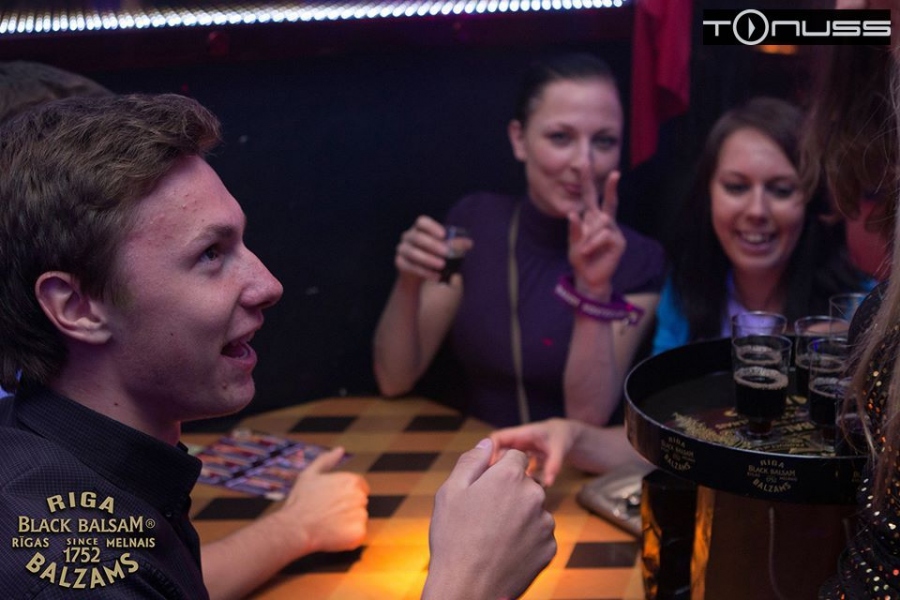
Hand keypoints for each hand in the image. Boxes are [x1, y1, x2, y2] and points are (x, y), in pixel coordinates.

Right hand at [277, 447, 368, 554]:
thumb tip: (340, 449)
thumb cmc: (300, 501)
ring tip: (328, 524)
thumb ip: (327, 460)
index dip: (345, 495)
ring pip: (359, 519)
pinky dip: (348, 537)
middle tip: (328, 513)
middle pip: (360, 503)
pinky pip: (357, 535)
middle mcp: (360, 497)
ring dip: (348, 523)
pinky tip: (333, 534)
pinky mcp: (359, 534)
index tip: (332, 502)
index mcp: (352, 480)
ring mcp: (360, 516)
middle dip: (347, 508)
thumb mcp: (310, 474)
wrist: (294, 528)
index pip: (360, 488)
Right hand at [394, 216, 472, 282]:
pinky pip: (410, 266)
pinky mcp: (399, 262)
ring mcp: (402, 249)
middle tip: (446, 253)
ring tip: (442, 266)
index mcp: (419, 228)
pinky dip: (424, 272)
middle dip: (433, 245)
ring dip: (428, 259)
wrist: (419, 273)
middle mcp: (408, 236)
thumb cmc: (434, 255)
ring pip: (412, 253)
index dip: (432, 227)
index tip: (443, 235)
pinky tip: (436, 277)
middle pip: (417, 238)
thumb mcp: (445, 249)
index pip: (422, 222)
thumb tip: (469, 243)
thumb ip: (455, 245)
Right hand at [424, 439, 555, 599]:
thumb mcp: (450, 492)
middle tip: (485, 515)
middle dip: (510, 492)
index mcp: (509, 476)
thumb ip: (472, 461)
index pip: (516, 457)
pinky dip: (526, 539)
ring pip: (534, 509)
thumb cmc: (454, 538)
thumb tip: (487, 443)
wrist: (468, 588)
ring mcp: (545, 523)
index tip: (485, 487)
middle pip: (526, 483)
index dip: (499, 469)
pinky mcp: (550, 548)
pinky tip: (504, 550)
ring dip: (519, 516)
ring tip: (493, 536)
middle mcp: (534, 495)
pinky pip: (539, 534)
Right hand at [490, 418, 579, 486]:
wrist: (568, 435)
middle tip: (490, 485)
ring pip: (504, 460)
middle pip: (497, 451)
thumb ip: (554, 464)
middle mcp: (516, 441)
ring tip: (498, 490)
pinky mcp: (522, 459)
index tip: (488, 470)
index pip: (497, 438)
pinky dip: (512, 476)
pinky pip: (512, 467)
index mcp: (521, 434)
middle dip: (492, 466)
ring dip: (501, 472)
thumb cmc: (563, 437)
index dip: (490, 451)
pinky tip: (512, 491)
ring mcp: (519, 450)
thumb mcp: (560, 448)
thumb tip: (547, 484)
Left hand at [567, 171, 625, 299]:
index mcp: (592, 218)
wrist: (589, 277)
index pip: (590, 197)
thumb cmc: (581, 258)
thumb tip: (573, 213)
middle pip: (609, 201)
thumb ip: (574, 229)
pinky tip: (589, 251)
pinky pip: (603, 236)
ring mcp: (613, 231)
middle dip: (611, 187)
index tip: (586, 164)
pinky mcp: (618, 242)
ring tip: (584, 249)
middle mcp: (605, 221)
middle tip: (615, 173)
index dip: (588, 181)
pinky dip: (593, 243)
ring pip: (601, 223)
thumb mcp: (573, 242)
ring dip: (588, 237)